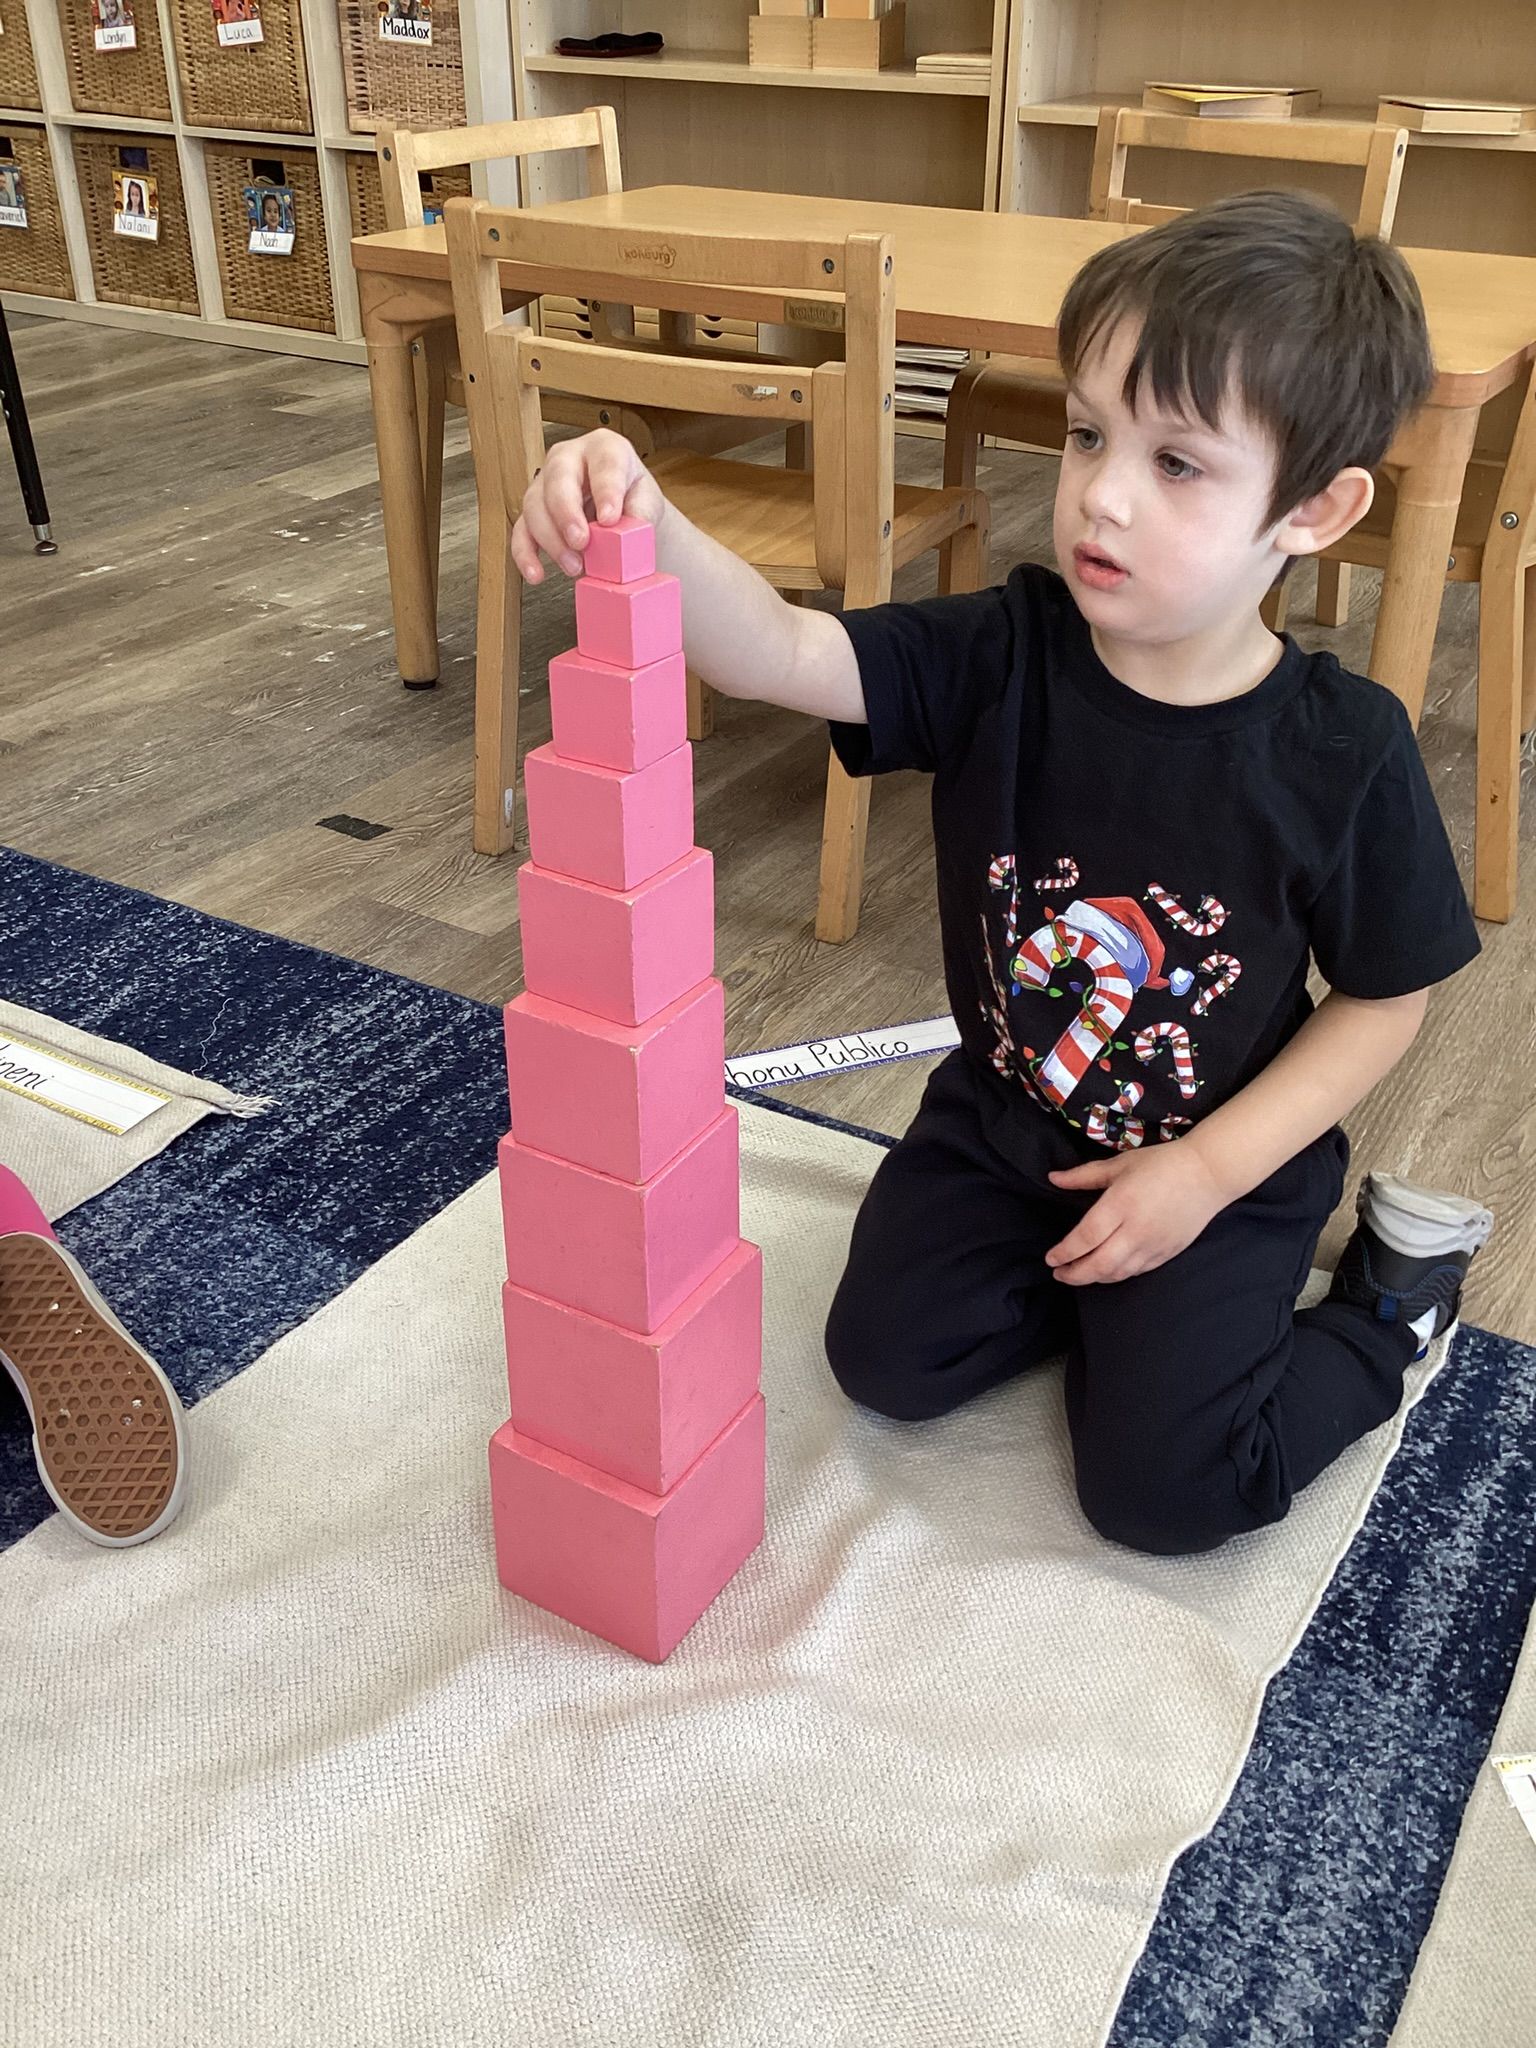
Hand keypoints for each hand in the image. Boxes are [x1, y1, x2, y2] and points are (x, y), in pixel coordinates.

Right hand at [510, 429, 666, 585]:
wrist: (622, 508)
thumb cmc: (632, 497)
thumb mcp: (646, 501)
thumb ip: (640, 516)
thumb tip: (627, 538)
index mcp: (604, 448)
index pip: (604, 464)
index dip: (606, 491)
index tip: (610, 518)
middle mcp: (569, 458)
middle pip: (558, 479)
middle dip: (567, 513)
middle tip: (581, 542)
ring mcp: (546, 483)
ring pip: (535, 506)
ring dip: (552, 540)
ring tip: (574, 566)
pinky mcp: (533, 511)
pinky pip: (521, 530)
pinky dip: (526, 554)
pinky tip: (536, 574)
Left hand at [1044, 1141, 1228, 1285]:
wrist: (1208, 1173)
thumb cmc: (1161, 1164)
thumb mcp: (1119, 1164)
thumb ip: (1084, 1176)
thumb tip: (1053, 1178)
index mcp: (1121, 1204)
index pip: (1086, 1237)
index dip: (1065, 1252)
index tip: (1050, 1258)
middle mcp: (1136, 1230)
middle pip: (1099, 1265)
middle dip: (1074, 1274)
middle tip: (1059, 1273)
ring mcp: (1153, 1245)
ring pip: (1117, 1273)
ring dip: (1094, 1278)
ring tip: (1078, 1274)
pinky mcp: (1167, 1253)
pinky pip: (1137, 1271)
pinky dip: (1117, 1275)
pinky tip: (1106, 1270)